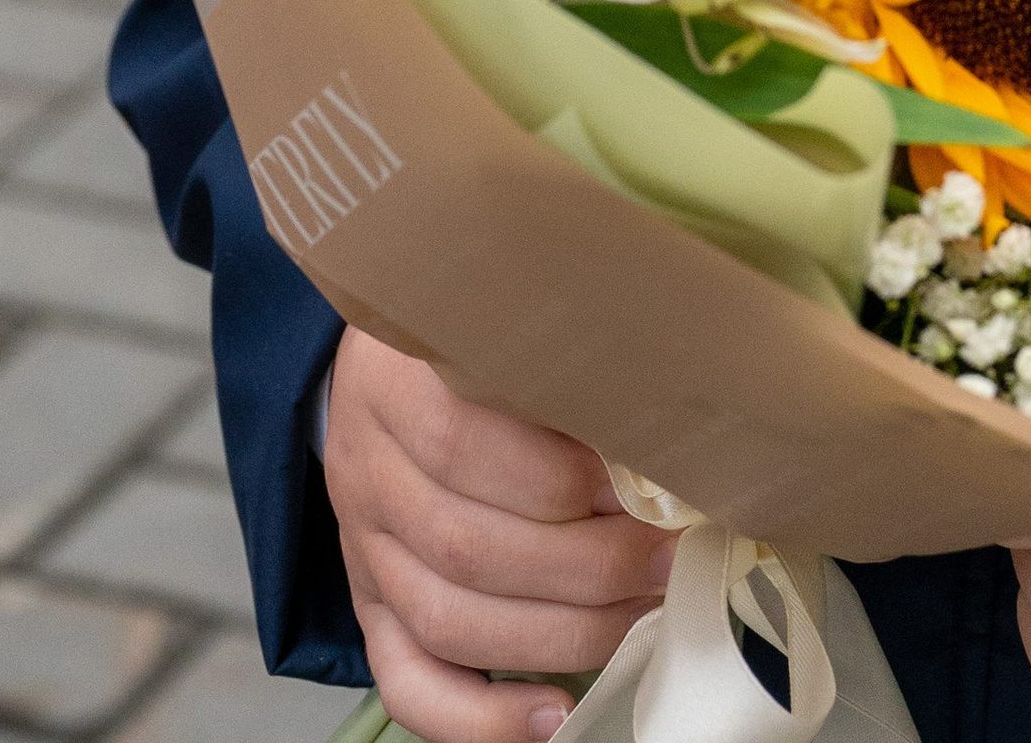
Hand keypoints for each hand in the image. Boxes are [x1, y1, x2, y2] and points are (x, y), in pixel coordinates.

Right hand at [324, 329, 674, 742]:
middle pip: (466, 546)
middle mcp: (367, 471)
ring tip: (641, 613)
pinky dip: (483, 719)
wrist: (392, 370)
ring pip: (449, 619)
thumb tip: (662, 437)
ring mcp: (363, 548)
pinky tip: (554, 715)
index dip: (558, 476)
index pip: (461, 439)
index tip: (642, 486)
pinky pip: (409, 685)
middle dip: (585, 565)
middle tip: (667, 557)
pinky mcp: (371, 609)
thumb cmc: (477, 344)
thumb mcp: (508, 325)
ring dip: (561, 632)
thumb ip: (567, 369)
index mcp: (392, 381)